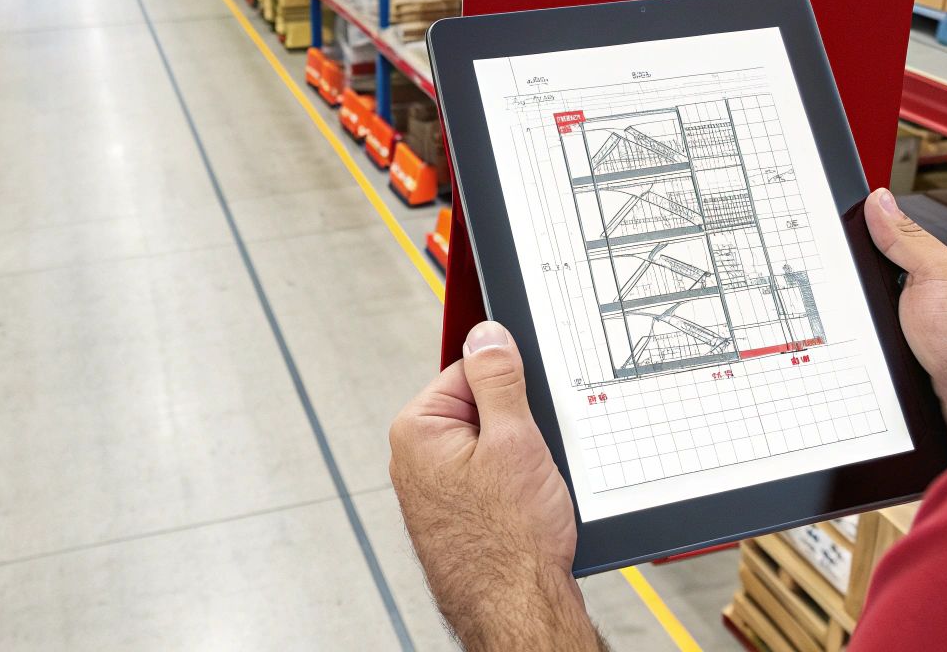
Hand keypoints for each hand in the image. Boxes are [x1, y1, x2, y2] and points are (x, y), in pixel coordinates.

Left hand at [389, 321, 603, 651]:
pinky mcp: (456, 514)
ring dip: (519, 461)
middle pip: (480, 409)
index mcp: (417, 429)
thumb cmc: (509, 544)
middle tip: (531, 459)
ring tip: (529, 493)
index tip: (529, 409)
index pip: (467, 370)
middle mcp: (415, 458)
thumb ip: (498, 379)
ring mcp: (435, 490)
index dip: (509, 387)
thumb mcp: (514, 440)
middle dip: (515, 427)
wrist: (517, 611)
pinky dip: (515, 489)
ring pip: (491, 447)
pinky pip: (491, 480)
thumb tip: (487, 335)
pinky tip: (526, 512)